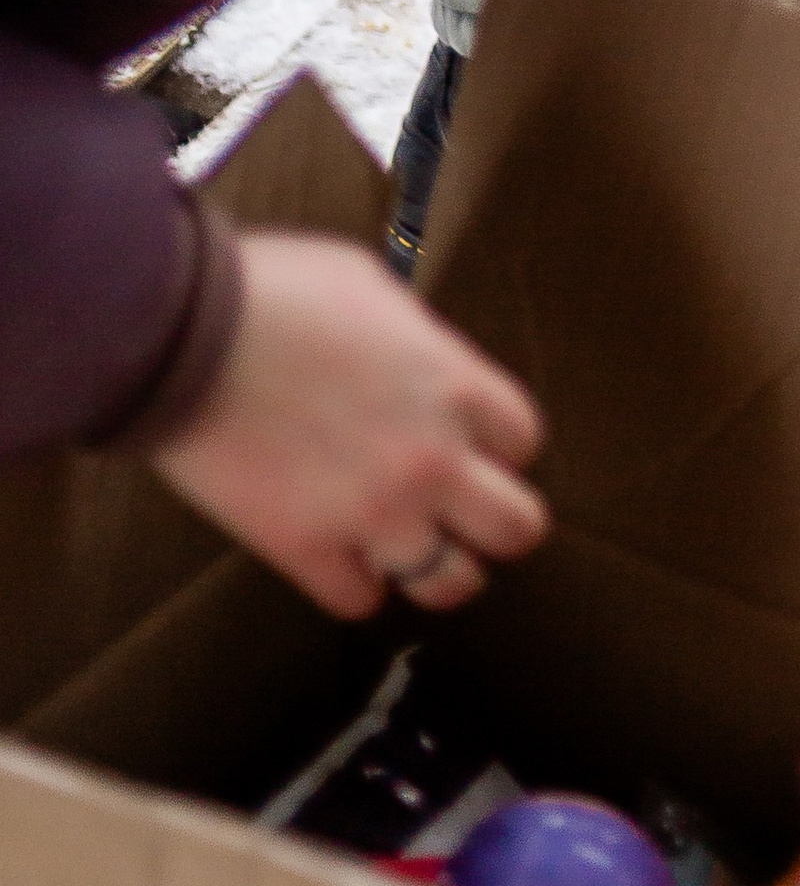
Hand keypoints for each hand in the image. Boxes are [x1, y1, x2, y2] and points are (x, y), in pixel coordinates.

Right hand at [154, 231, 547, 619]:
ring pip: (449, 583)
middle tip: (467, 513)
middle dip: (498, 521)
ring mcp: (372, 513)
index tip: (475, 443)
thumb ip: (413, 335)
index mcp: (454, 383)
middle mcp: (431, 457)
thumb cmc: (276, 291)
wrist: (188, 337)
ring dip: (438, 568)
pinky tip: (342, 558)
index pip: (523, 439)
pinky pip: (358, 600)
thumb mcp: (371, 285)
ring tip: (417, 551)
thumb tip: (418, 356)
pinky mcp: (306, 551)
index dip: (500, 444)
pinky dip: (355, 583)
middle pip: (516, 527)